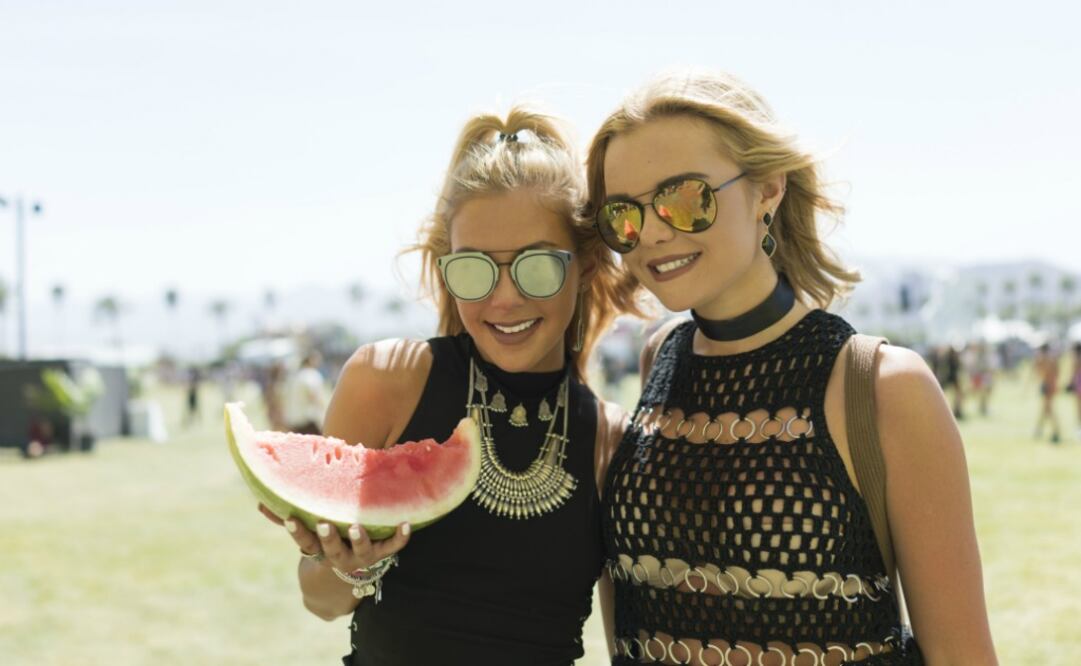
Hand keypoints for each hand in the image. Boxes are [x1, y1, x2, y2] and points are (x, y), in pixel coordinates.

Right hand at [258, 503, 410, 571]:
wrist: (349, 580)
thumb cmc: (326, 546)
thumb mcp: (307, 537)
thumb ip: (287, 521)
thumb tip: (260, 502)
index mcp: (321, 551)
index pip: (305, 542)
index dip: (298, 532)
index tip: (291, 518)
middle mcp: (340, 556)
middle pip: (332, 549)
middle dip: (328, 538)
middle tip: (325, 524)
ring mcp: (362, 557)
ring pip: (362, 550)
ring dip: (360, 539)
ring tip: (357, 526)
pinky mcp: (382, 554)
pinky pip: (393, 547)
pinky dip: (400, 537)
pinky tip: (406, 523)